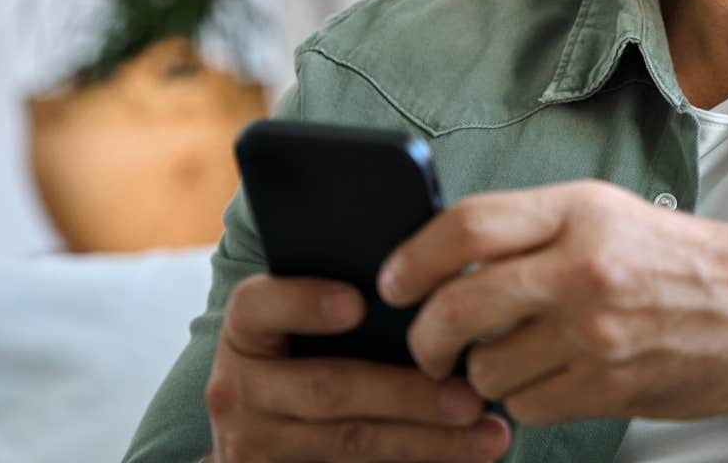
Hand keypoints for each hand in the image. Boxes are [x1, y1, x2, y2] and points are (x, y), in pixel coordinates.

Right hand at [204, 274, 511, 460]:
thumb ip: (350, 299)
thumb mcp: (307, 322)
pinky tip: (463, 456)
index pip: (259, 305)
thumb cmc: (309, 351)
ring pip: (349, 442)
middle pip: (326, 388)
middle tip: (471, 396)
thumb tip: (436, 283)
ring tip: (488, 435)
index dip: (304, 302)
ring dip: (427, 441)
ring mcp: (253, 441)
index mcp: (247, 328)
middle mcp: (239, 386)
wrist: (262, 429)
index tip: (356, 304)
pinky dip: (415, 462)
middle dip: (406, 394)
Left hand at [376, 179, 727, 425]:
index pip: (465, 228)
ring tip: (507, 363)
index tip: (394, 282)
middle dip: (426, 338)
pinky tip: (550, 382)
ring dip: (482, 377)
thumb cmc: (689, 261)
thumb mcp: (612, 215)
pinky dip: (526, 402)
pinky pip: (529, 406)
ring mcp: (597, 332)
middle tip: (427, 347)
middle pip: (457, 308)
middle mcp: (584, 266)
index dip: (413, 260)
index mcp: (580, 210)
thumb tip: (451, 263)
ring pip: (487, 370)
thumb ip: (536, 233)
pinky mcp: (611, 385)